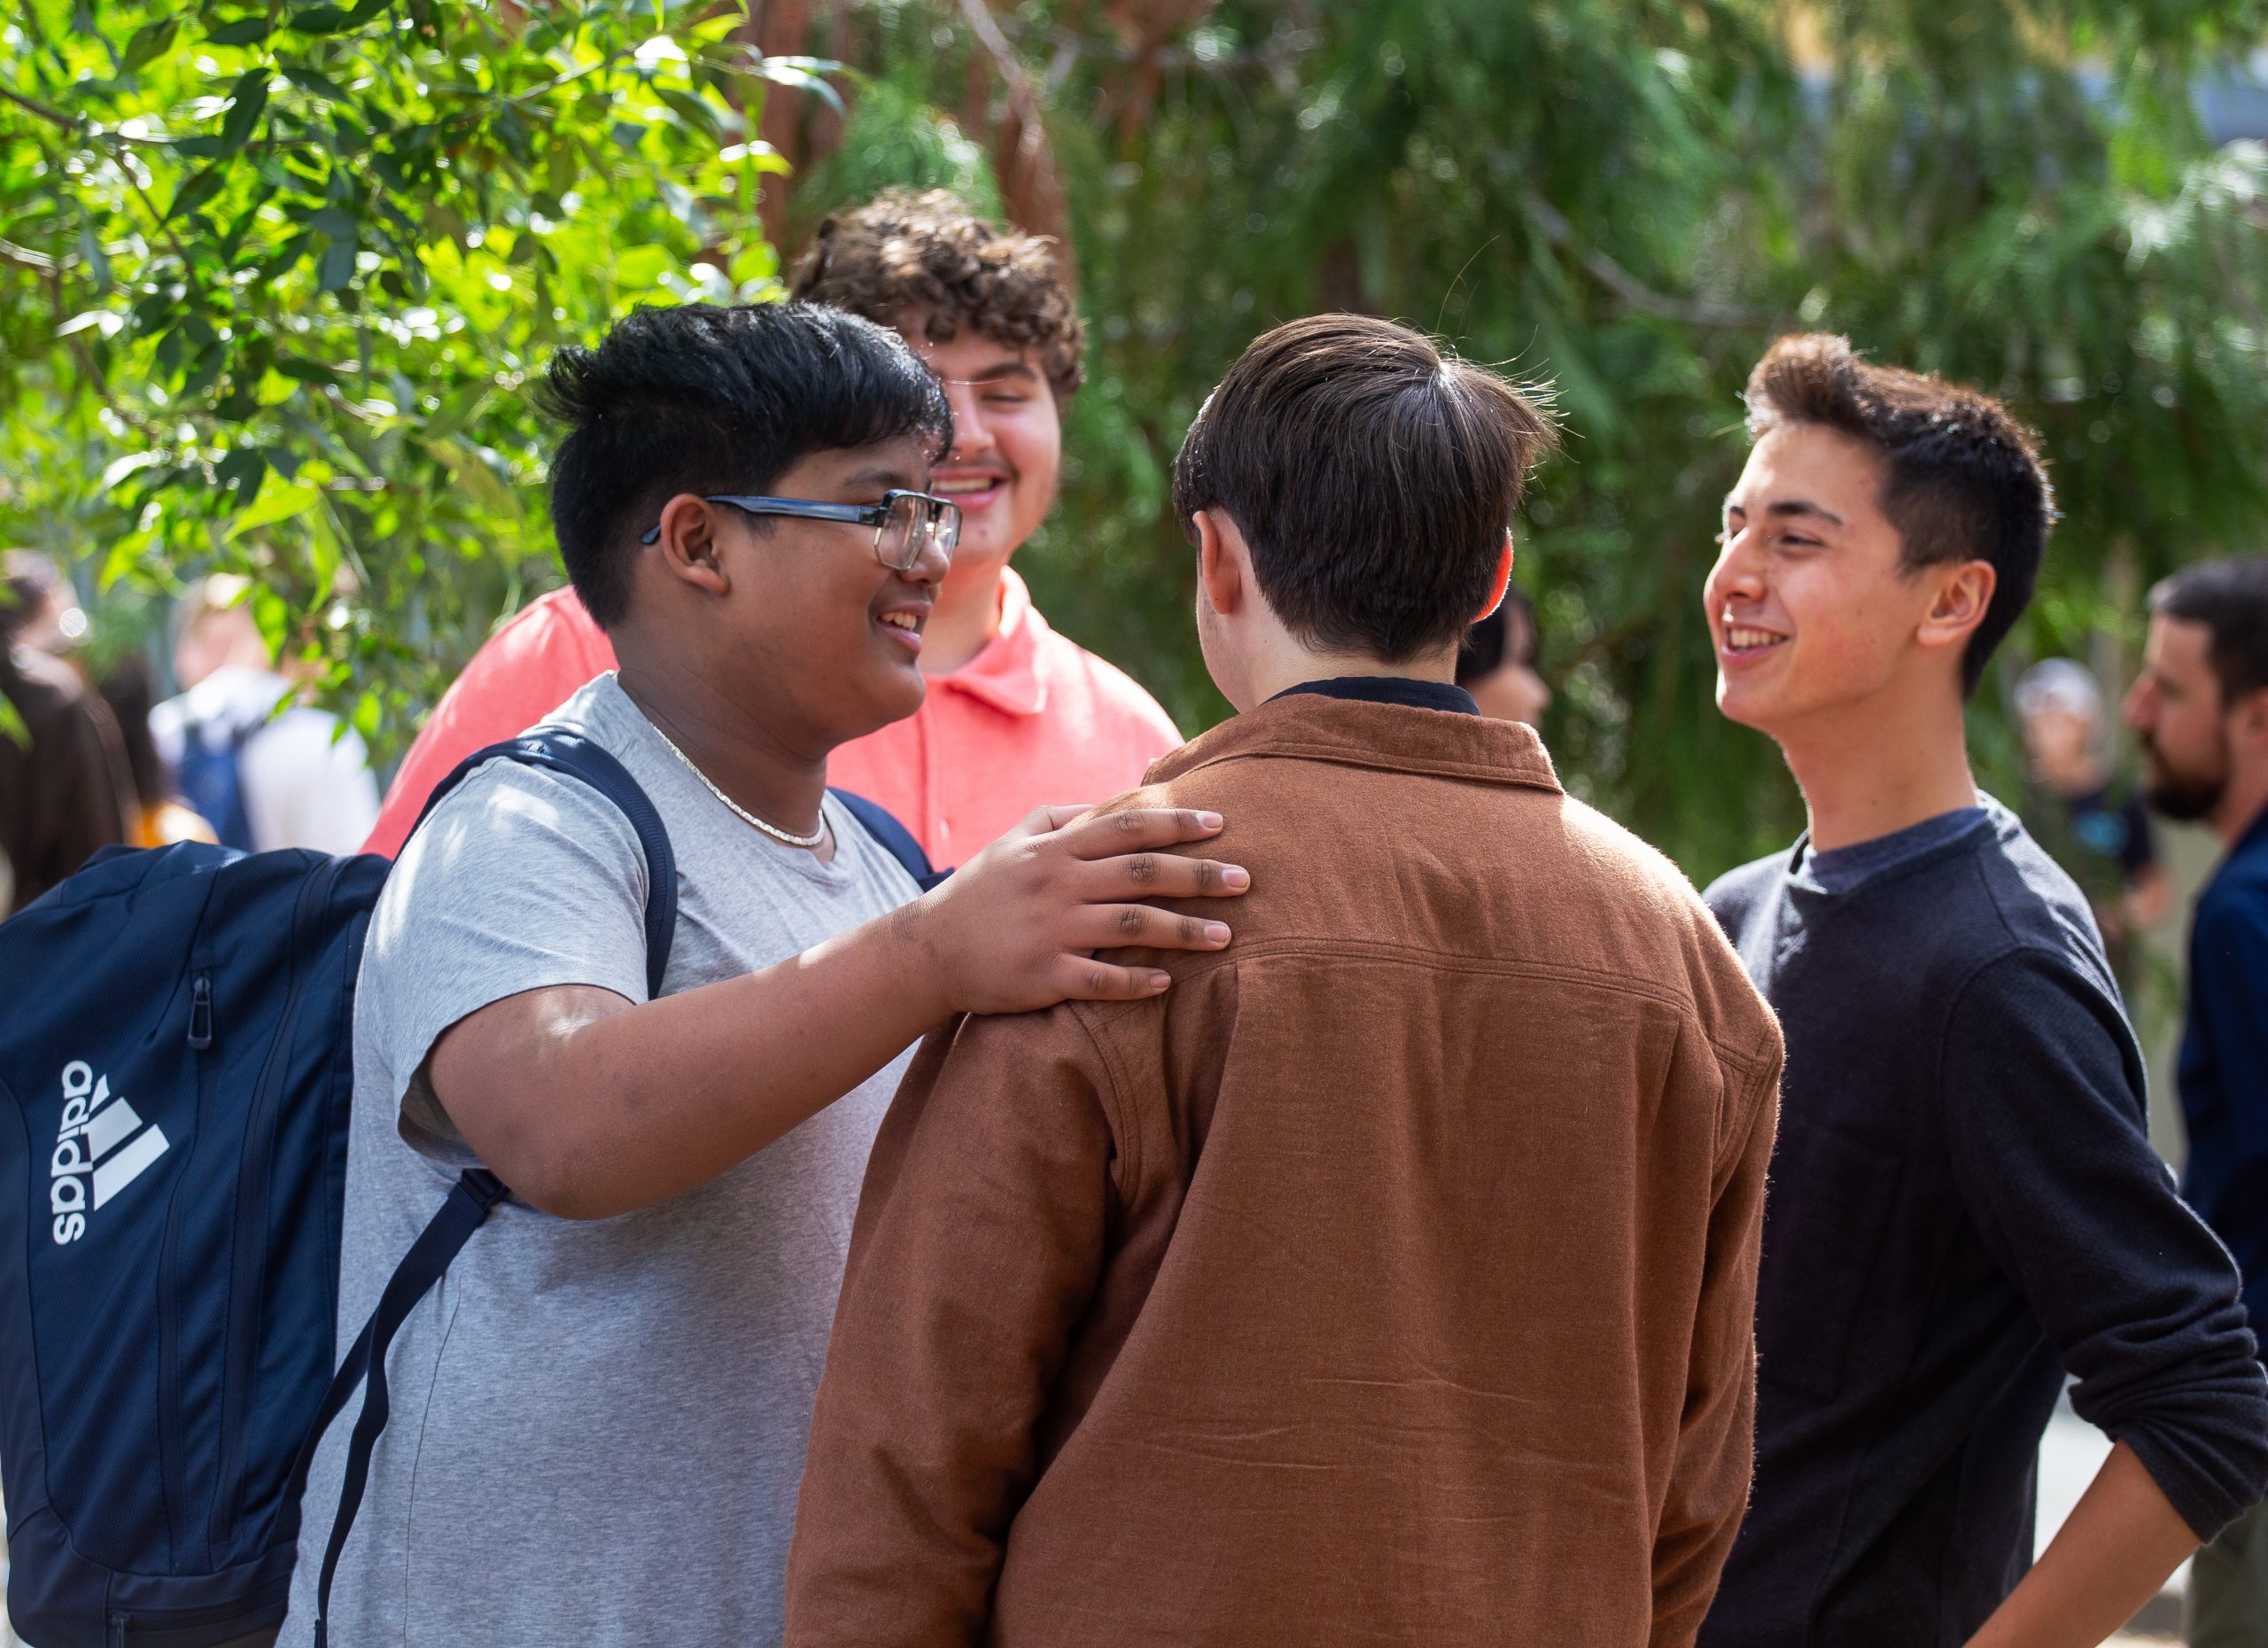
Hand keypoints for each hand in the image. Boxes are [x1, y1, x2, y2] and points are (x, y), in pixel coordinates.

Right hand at [904, 804, 1250, 1013]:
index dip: (1176, 823)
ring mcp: (1051, 930)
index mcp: (1055, 848)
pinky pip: (1100, 980)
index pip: (1127, 826)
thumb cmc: (982, 891)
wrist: (928, 950)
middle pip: (1140, 872)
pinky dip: (1137, 983)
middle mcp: (1057, 883)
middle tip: (1246, 879)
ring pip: (1130, 926)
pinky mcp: (1043, 975)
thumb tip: (1117, 800)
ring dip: (1183, 930)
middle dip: (1198, 875)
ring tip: (1228, 935)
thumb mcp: (1015, 839)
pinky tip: (1171, 983)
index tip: (1221, 822)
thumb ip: (1064, 818)